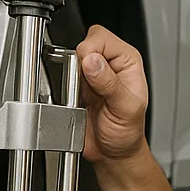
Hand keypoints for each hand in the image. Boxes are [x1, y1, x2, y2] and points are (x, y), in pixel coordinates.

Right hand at [75, 26, 147, 161]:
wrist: (113, 153)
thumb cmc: (127, 132)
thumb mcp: (125, 109)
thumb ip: (109, 84)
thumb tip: (91, 61)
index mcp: (127, 61)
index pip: (101, 37)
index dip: (90, 50)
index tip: (88, 69)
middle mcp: (110, 63)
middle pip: (83, 44)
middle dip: (79, 63)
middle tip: (88, 86)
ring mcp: (92, 74)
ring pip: (70, 58)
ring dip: (71, 76)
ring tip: (85, 96)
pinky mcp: (77, 85)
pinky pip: (62, 75)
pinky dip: (64, 86)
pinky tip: (76, 100)